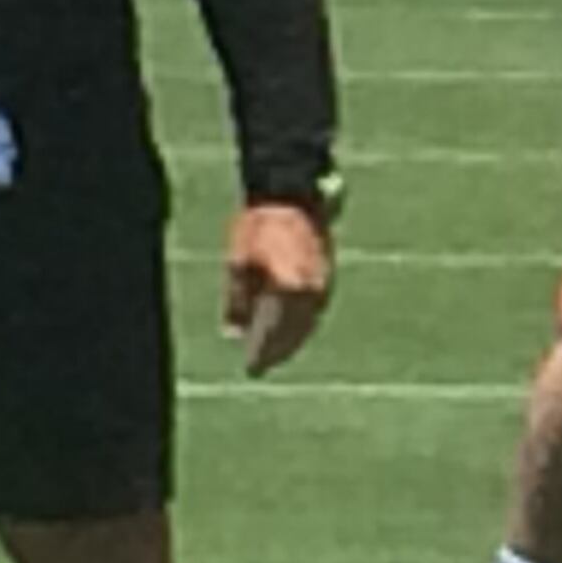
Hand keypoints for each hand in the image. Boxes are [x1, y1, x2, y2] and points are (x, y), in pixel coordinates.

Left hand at [222, 200, 334, 375]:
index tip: (252, 368)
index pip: (275, 333)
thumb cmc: (257, 225)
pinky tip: (295, 324)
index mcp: (286, 290)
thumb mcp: (238, 264)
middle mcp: (309, 291)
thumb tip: (234, 333)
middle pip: (295, 331)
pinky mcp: (327, 273)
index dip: (262, 353)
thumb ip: (237, 301)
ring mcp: (322, 282)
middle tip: (264, 365)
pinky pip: (316, 306)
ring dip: (294, 337)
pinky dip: (304, 320)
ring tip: (279, 350)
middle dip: (279, 349)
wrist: (290, 194)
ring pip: (308, 320)